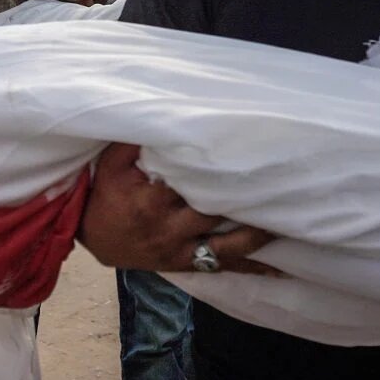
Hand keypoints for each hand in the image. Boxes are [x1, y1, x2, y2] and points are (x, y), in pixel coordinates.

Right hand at [77, 143, 276, 273]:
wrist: (91, 238)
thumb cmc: (105, 194)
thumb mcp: (112, 164)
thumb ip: (134, 140)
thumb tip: (161, 111)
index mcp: (151, 201)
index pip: (192, 182)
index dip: (220, 170)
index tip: (247, 153)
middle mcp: (170, 227)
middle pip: (215, 211)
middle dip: (245, 197)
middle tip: (281, 179)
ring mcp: (181, 248)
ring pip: (227, 244)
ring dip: (257, 233)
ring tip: (287, 218)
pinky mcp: (186, 262)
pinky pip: (223, 267)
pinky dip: (252, 267)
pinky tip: (280, 268)